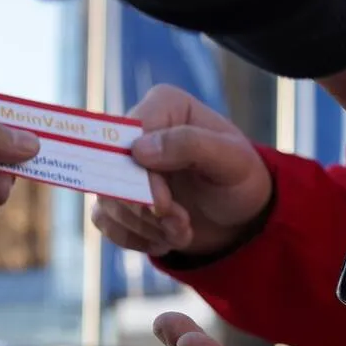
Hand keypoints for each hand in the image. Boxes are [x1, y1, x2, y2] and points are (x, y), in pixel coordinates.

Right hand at [91, 84, 270, 257]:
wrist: (240, 215)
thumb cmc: (241, 178)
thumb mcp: (232, 159)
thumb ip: (191, 145)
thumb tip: (139, 149)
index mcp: (163, 105)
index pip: (129, 136)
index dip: (141, 176)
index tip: (164, 206)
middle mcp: (136, 131)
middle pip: (111, 170)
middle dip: (144, 209)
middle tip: (181, 226)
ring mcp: (123, 165)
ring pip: (107, 201)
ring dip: (146, 227)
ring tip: (182, 232)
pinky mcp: (117, 196)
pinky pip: (105, 221)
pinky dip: (135, 237)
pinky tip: (164, 239)